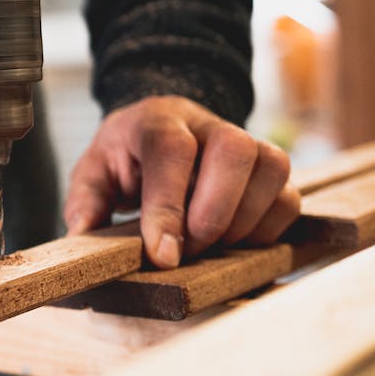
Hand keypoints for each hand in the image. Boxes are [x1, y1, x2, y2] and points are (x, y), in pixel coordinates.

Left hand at [64, 95, 299, 268]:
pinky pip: (289, 197)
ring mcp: (247, 142)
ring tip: (209, 244)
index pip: (170, 150)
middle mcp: (208, 124)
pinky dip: (266, 229)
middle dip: (214, 213)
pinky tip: (234, 240)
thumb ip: (86, 200)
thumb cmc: (127, 158)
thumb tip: (85, 231)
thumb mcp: (94, 172)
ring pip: (272, 168)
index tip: (164, 255)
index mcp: (158, 120)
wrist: (161, 130)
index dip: (169, 206)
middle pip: (234, 149)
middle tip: (189, 248)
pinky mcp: (270, 170)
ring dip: (243, 222)